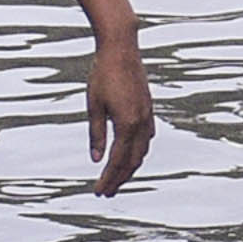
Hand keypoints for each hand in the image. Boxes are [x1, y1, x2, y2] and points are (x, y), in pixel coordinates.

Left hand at [85, 34, 156, 195]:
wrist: (121, 48)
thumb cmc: (103, 74)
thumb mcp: (94, 106)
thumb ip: (97, 134)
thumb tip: (97, 160)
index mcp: (127, 124)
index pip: (117, 161)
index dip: (108, 179)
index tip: (98, 192)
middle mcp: (141, 123)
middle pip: (132, 161)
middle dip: (119, 179)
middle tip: (106, 193)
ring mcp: (148, 116)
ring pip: (142, 151)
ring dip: (130, 167)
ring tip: (117, 178)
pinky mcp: (148, 109)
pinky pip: (147, 139)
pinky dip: (139, 152)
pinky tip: (131, 155)